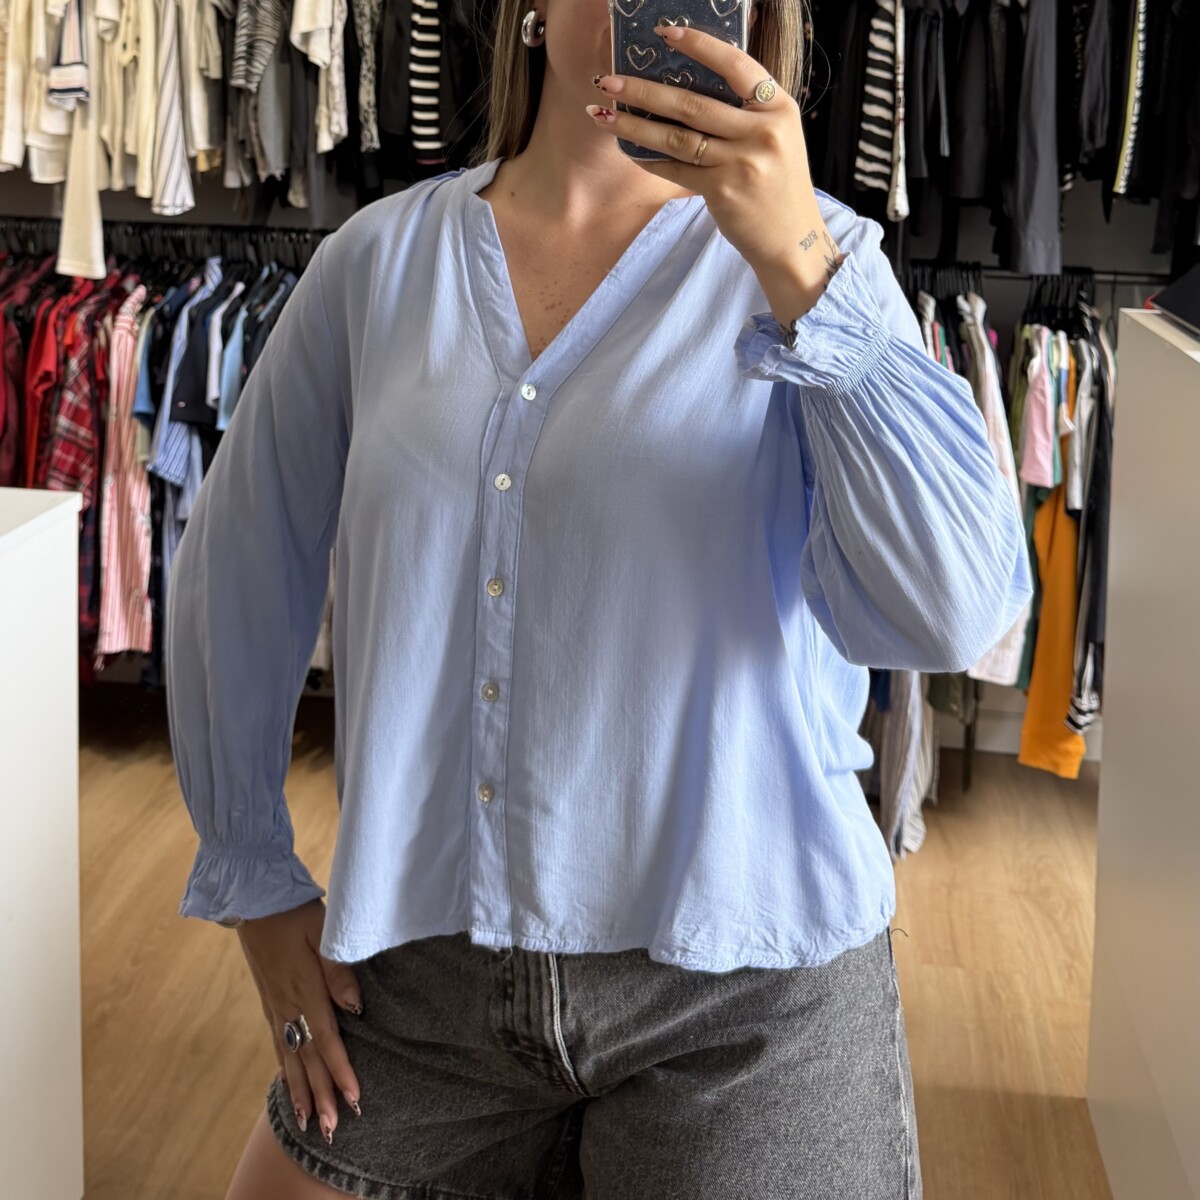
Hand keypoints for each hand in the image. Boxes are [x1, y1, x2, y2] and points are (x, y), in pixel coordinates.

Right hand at [238, 898, 363, 1145]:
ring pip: (291, 1057)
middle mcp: (288, 1005)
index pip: (328, 1038)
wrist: (255, 900)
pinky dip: (285, 1069)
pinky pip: (279, 1044)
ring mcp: (275, 1007)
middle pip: (308, 1057)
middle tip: (334, 1127)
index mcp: (304, 989)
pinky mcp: (270, 1003)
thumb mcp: (322, 931)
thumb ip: (338, 969)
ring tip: (310, 1122)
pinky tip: (289, 1085)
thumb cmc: (294, 912)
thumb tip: (355, 1007)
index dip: (341, 1070)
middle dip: (322, 1094)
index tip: (355, 1097)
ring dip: (302, 1090)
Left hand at [588, 22, 841, 307]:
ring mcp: (742, 163)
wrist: (793, 239)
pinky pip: (677, 169)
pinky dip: (650, 160)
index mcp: (778, 107)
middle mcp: (762, 131)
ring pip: (677, 137)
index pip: (735, 66)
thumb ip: (746, 112)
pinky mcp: (723, 191)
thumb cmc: (779, 185)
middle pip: (693, 103)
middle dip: (644, 90)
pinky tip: (629, 150)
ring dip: (634, 125)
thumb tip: (689, 86)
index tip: (664, 33)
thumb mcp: (776, 137)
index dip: (699, 46)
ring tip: (602, 114)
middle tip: (609, 81)